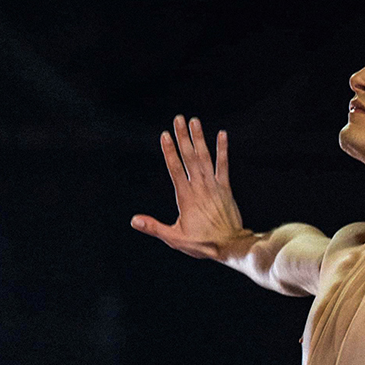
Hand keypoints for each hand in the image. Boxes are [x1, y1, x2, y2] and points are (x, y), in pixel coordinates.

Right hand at [131, 115, 249, 259]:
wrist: (231, 245)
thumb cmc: (202, 243)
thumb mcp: (174, 238)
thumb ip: (154, 227)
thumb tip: (134, 220)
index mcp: (186, 197)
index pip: (175, 169)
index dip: (170, 151)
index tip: (165, 135)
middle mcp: (200, 187)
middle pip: (189, 157)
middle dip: (183, 137)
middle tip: (178, 119)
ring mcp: (214, 186)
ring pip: (205, 157)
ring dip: (199, 138)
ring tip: (194, 121)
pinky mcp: (225, 188)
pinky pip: (223, 165)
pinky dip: (222, 150)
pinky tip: (222, 135)